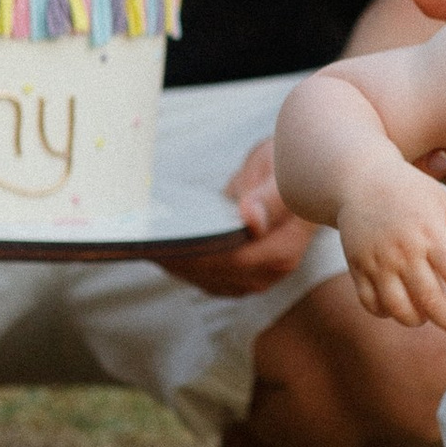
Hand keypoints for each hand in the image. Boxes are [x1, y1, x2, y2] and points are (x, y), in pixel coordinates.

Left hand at [153, 133, 316, 291]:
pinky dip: (186, 266)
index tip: (167, 238)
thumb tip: (250, 220)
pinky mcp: (245, 275)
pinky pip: (209, 278)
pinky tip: (164, 251)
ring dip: (179, 264)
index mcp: (287, 243)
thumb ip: (271, 198)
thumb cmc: (292, 167)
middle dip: (181, 258)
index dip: (199, 251)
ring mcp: (260, 275)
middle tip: (145, 242)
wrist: (300, 175)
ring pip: (209, 279)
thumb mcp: (284, 170)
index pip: (235, 258)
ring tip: (148, 246)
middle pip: (218, 272)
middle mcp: (275, 268)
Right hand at [337, 159, 445, 332]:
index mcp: (430, 233)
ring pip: (399, 308)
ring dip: (417, 320)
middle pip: (430, 300)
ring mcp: (378, 262)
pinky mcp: (357, 268)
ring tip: (429, 316)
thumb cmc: (408, 190)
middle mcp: (403, 251)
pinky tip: (399, 307)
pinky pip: (371, 303)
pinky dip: (386, 313)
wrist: (359, 180)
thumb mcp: (445, 201)